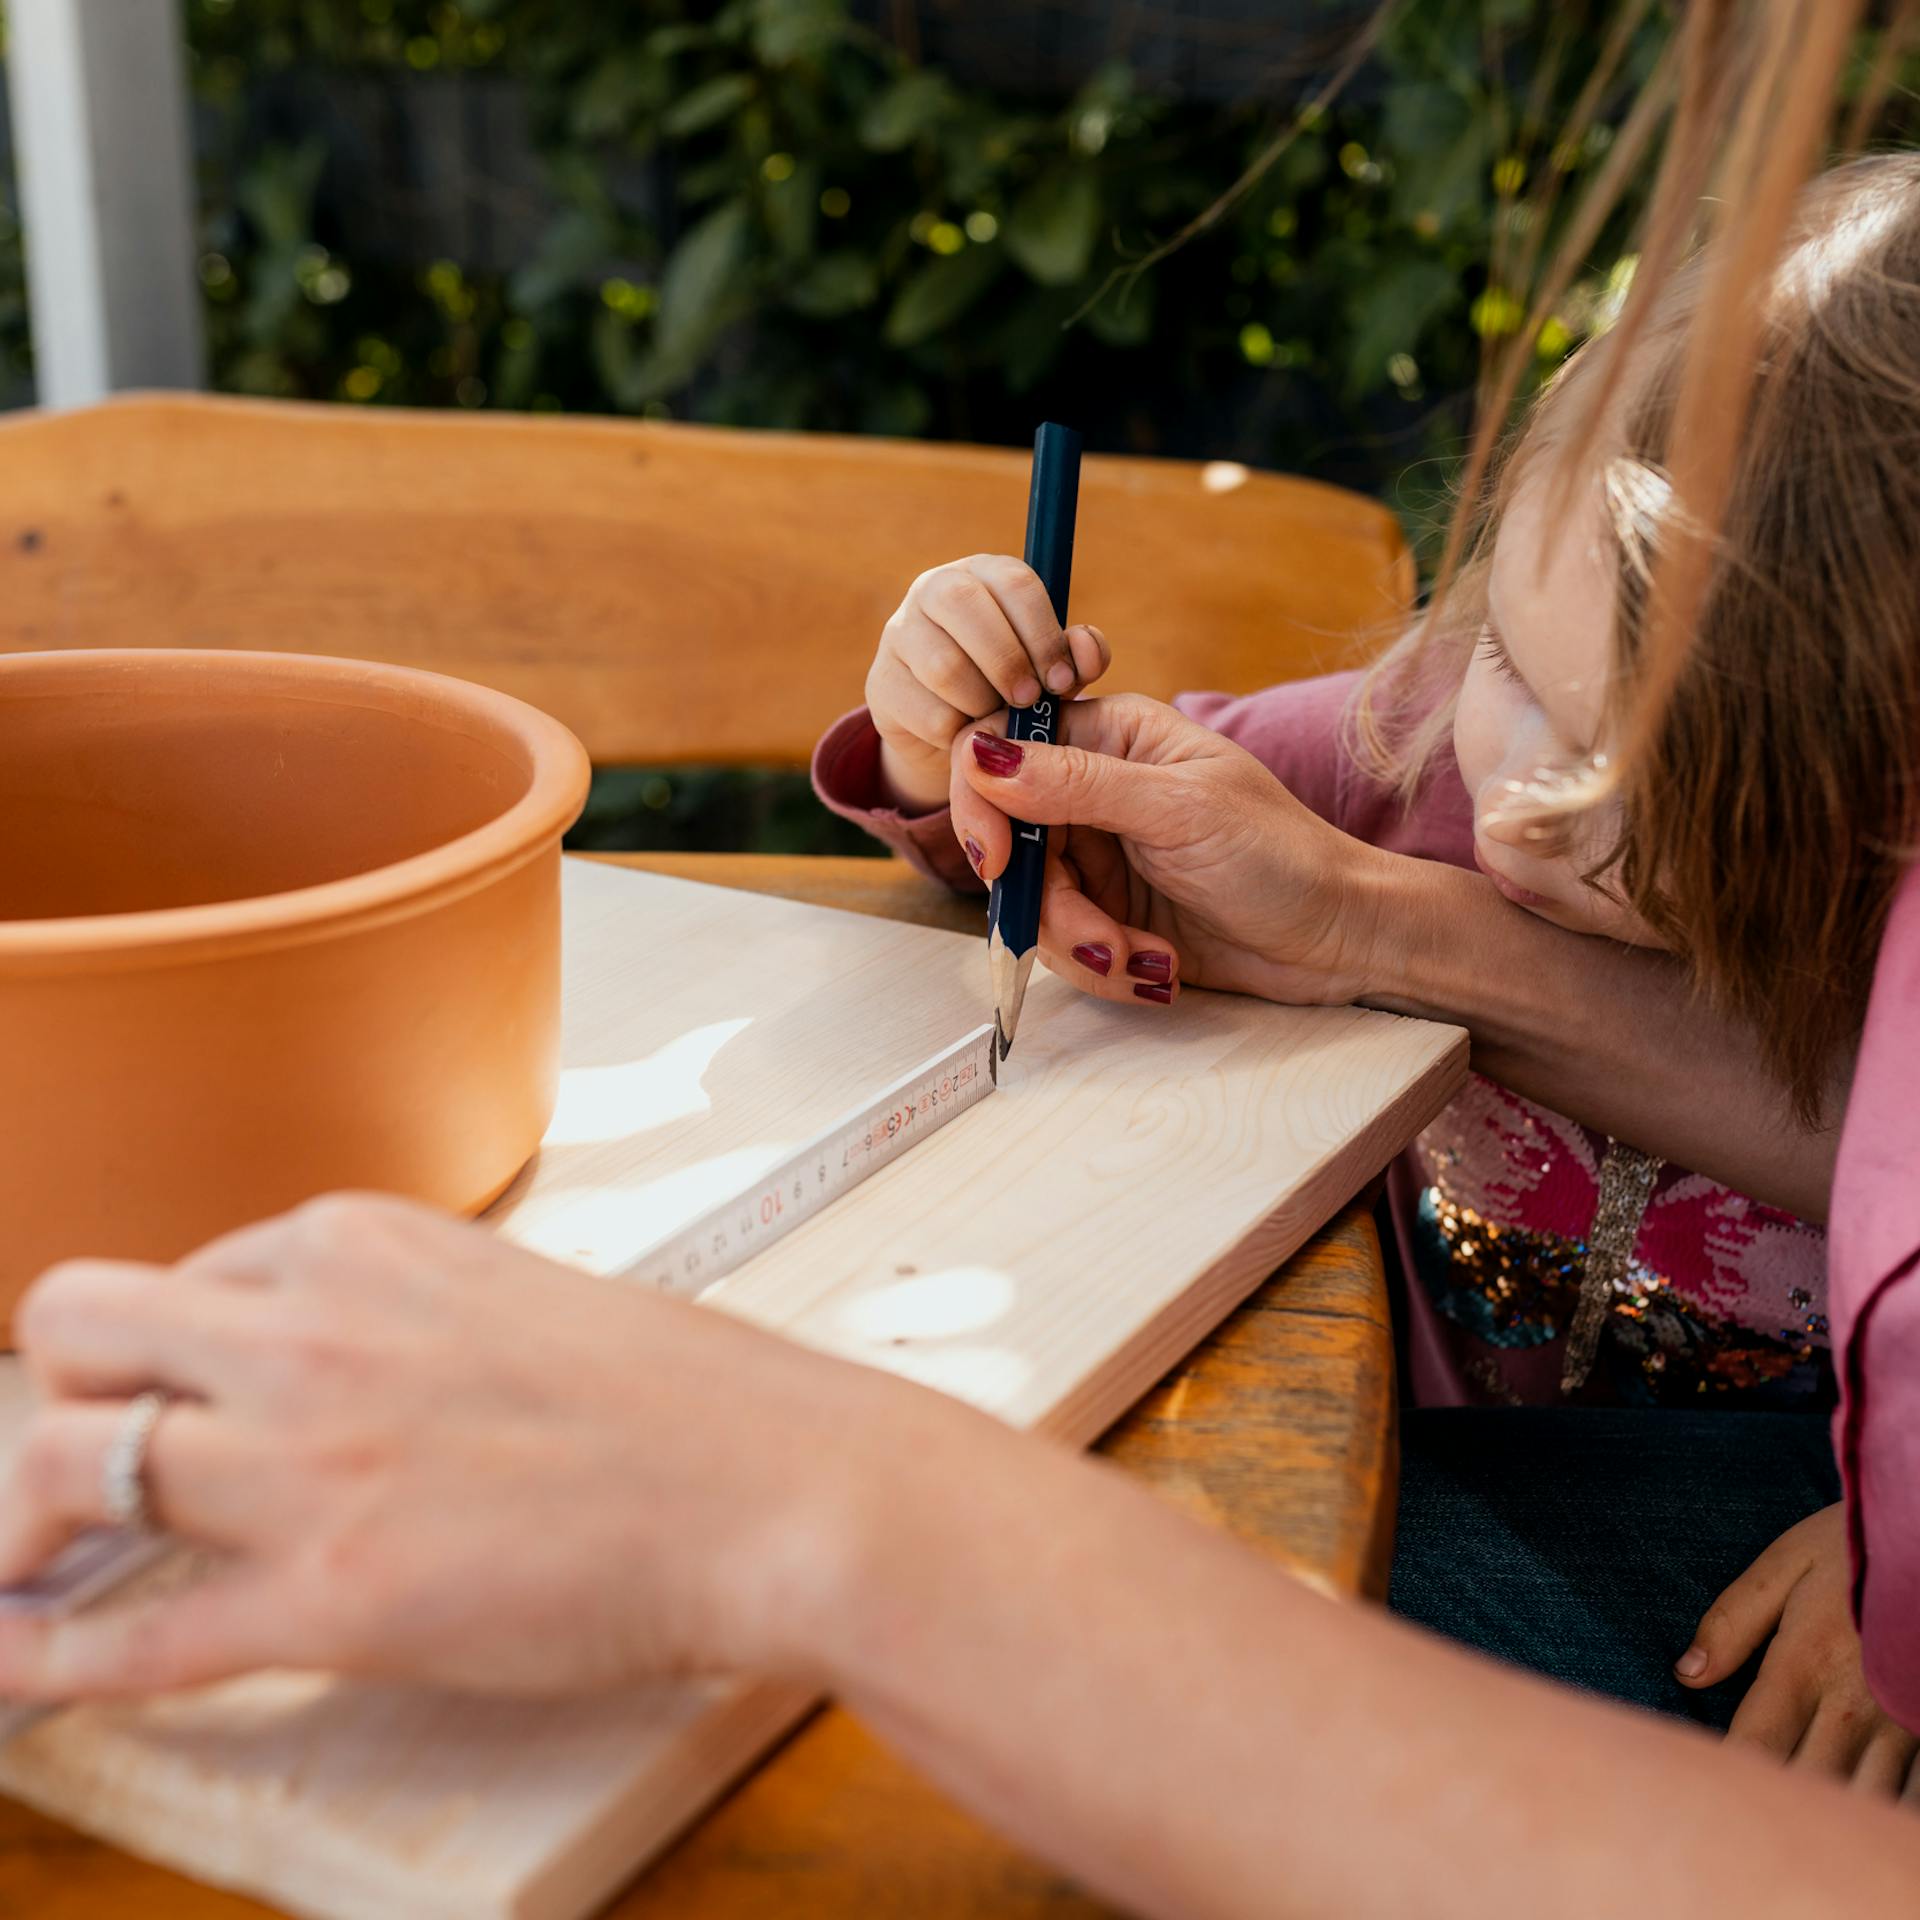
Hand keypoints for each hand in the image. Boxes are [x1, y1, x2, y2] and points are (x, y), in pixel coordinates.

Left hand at [0, 1194, 956, 1701]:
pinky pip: (125, 1637)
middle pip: (78, 1331)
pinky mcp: (327, 1596)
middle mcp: (309, 1329)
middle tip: (71, 1474)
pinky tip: (15, 1668)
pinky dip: (43, 1658)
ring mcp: (306, 1461)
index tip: (157, 1403)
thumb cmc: (686, 1400)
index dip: (158, 1355)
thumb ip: (409, 1320)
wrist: (774, 1484)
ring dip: (23, 1525)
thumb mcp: (524, 1300)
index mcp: (365, 1242)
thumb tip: (344, 1379)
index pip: (187, 1276)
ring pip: (64, 1465)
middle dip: (56, 1401)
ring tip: (27, 1570)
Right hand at [866, 554, 1108, 812]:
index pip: (1014, 582)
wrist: (957, 734)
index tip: (1062, 681)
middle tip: (1028, 699)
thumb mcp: (1052, 669)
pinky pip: (926, 712)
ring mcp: (900, 632)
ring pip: (943, 664)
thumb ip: (1078, 657)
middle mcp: (934, 589)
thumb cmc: (1014, 686)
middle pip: (964, 603)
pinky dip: (958, 733)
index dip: (1043, 633)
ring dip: (982, 702)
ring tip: (998, 718)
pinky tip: (968, 735)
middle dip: (1006, 660)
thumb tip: (1084, 648)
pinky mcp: (881, 682)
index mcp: (985, 573)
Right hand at [952, 693, 1390, 1008]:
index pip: (1000, 750)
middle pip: (1010, 844)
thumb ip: (1076, 783)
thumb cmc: (1281, 855)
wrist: (1339, 937)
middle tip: (1103, 941)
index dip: (984, 805)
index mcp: (1110, 735)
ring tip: (1148, 963)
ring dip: (1085, 948)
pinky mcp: (1109, 914)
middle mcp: (1093, 790)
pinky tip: (1159, 971)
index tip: (1002, 862)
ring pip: (1032, 906)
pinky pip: (1064, 946)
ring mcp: (1099, 857)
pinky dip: (1105, 969)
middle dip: (1051, 907)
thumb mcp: (1178, 810)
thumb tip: (980, 755)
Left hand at [1677, 1503, 1918, 1798]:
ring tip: (1791, 1831)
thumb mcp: (1785, 1564)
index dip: (1722, 1777)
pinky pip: (1908, 1794)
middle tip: (1733, 1826)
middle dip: (1771, 1811)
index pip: (1753, 1745)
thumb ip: (1733, 1620)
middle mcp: (1854, 1707)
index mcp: (1804, 1664)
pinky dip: (1880, 1809)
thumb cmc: (1856, 1548)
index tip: (1696, 1795)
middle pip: (1804, 1785)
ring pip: (1860, 1800)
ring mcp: (1902, 1726)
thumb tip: (1687, 1672)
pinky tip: (1853, 1816)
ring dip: (1826, 1819)